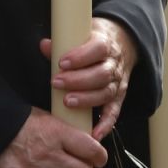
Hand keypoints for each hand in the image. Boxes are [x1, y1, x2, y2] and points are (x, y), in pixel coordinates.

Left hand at [41, 17, 139, 139]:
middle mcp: (114, 64)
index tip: (62, 63)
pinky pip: (114, 112)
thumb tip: (44, 45)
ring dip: (87, 99)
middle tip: (57, 83)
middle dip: (78, 80)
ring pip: (106, 93)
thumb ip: (63, 43)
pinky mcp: (118, 97)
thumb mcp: (82, 35)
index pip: (98, 49)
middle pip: (102, 74)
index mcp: (106, 44)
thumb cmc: (95, 41)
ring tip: (67, 102)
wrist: (122, 45)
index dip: (80, 57)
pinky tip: (94, 133)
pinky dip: (105, 124)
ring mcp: (117, 82)